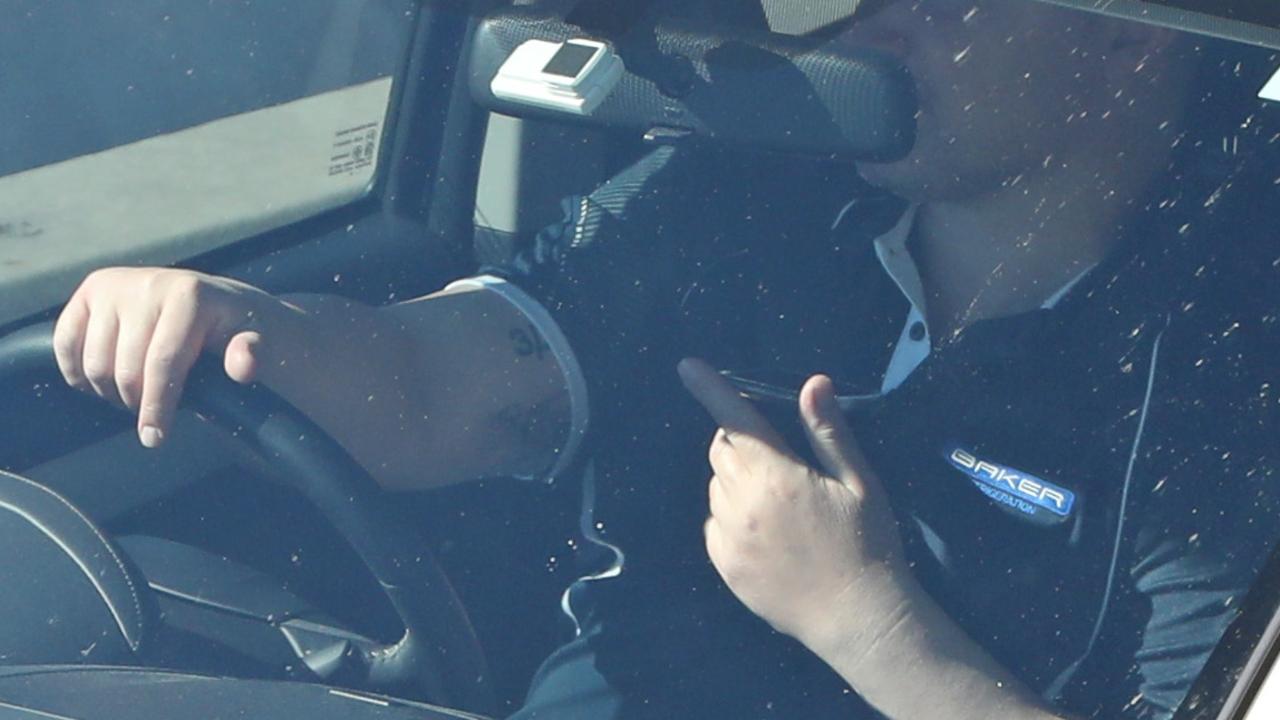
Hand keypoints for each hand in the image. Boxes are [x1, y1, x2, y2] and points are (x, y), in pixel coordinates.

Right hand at [54, 267, 290, 447]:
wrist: (214, 302)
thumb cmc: (234, 331)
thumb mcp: (253, 342)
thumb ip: (250, 355)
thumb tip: (243, 365)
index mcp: (188, 294)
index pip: (163, 363)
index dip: (157, 406)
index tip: (156, 438)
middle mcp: (147, 283)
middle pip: (124, 369)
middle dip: (136, 401)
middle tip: (151, 413)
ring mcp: (114, 284)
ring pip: (94, 362)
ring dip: (109, 391)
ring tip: (135, 394)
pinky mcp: (90, 291)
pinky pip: (65, 344)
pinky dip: (78, 372)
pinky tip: (102, 382)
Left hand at [678, 358, 908, 654]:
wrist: (857, 617)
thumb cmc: (867, 543)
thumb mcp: (859, 482)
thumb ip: (828, 432)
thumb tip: (813, 383)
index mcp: (778, 476)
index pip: (735, 420)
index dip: (710, 389)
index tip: (687, 367)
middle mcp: (744, 503)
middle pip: (721, 450)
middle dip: (739, 441)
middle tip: (777, 459)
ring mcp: (730, 537)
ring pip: (717, 487)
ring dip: (736, 480)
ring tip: (779, 504)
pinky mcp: (724, 565)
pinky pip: (713, 525)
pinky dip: (730, 517)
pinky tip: (765, 533)